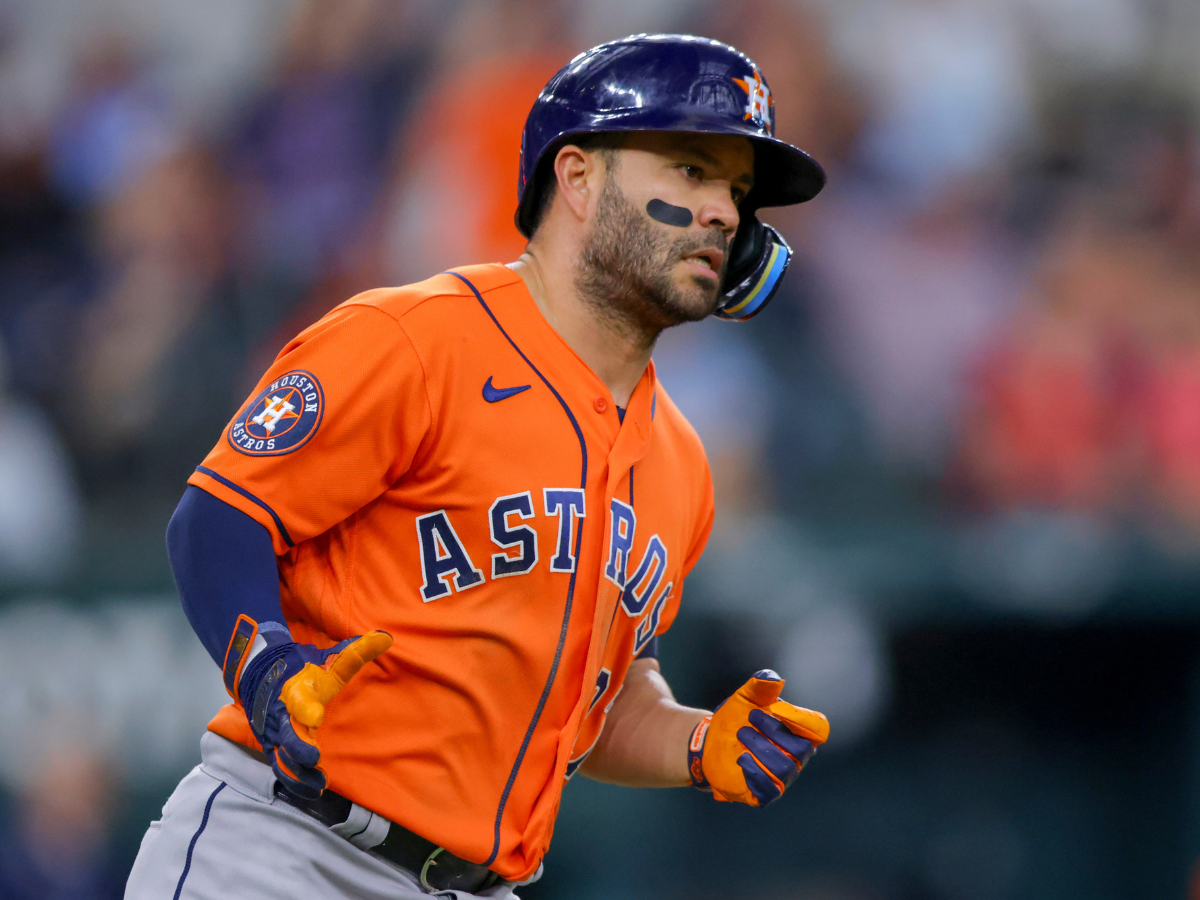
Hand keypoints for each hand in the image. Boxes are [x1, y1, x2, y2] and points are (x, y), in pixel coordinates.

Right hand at [236, 623, 391, 797]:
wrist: (262, 673)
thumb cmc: (303, 668)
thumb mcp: (329, 659)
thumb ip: (355, 652)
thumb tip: (385, 637)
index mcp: (297, 690)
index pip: (299, 699)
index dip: (306, 707)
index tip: (316, 715)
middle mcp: (282, 714)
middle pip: (286, 734)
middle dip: (298, 747)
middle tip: (314, 758)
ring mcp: (274, 733)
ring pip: (282, 756)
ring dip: (297, 772)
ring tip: (318, 784)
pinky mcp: (272, 747)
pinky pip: (281, 767)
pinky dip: (294, 780)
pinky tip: (312, 791)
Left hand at [688, 669, 828, 805]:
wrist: (709, 740)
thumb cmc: (735, 717)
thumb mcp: (745, 697)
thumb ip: (759, 686)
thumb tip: (772, 678)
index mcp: (798, 731)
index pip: (819, 729)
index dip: (803, 719)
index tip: (777, 708)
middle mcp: (795, 756)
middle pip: (802, 749)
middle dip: (774, 731)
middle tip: (750, 718)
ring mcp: (780, 777)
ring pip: (785, 768)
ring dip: (761, 749)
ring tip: (741, 734)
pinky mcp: (763, 793)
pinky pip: (769, 790)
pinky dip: (755, 773)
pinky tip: (741, 758)